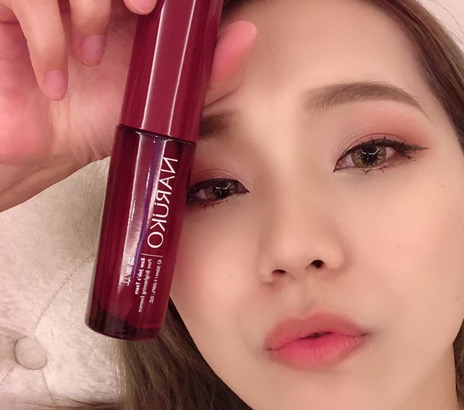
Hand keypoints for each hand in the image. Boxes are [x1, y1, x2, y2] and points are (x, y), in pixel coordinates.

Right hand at [0, 0, 255, 171]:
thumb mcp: (162, 100)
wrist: (45, 148)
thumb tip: (246, 35)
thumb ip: (207, 73)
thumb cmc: (97, 117)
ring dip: (90, 9)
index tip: (161, 4)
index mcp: (132, 3)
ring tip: (88, 57)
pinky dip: (48, 38)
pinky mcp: (7, 5)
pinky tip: (56, 78)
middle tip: (144, 10)